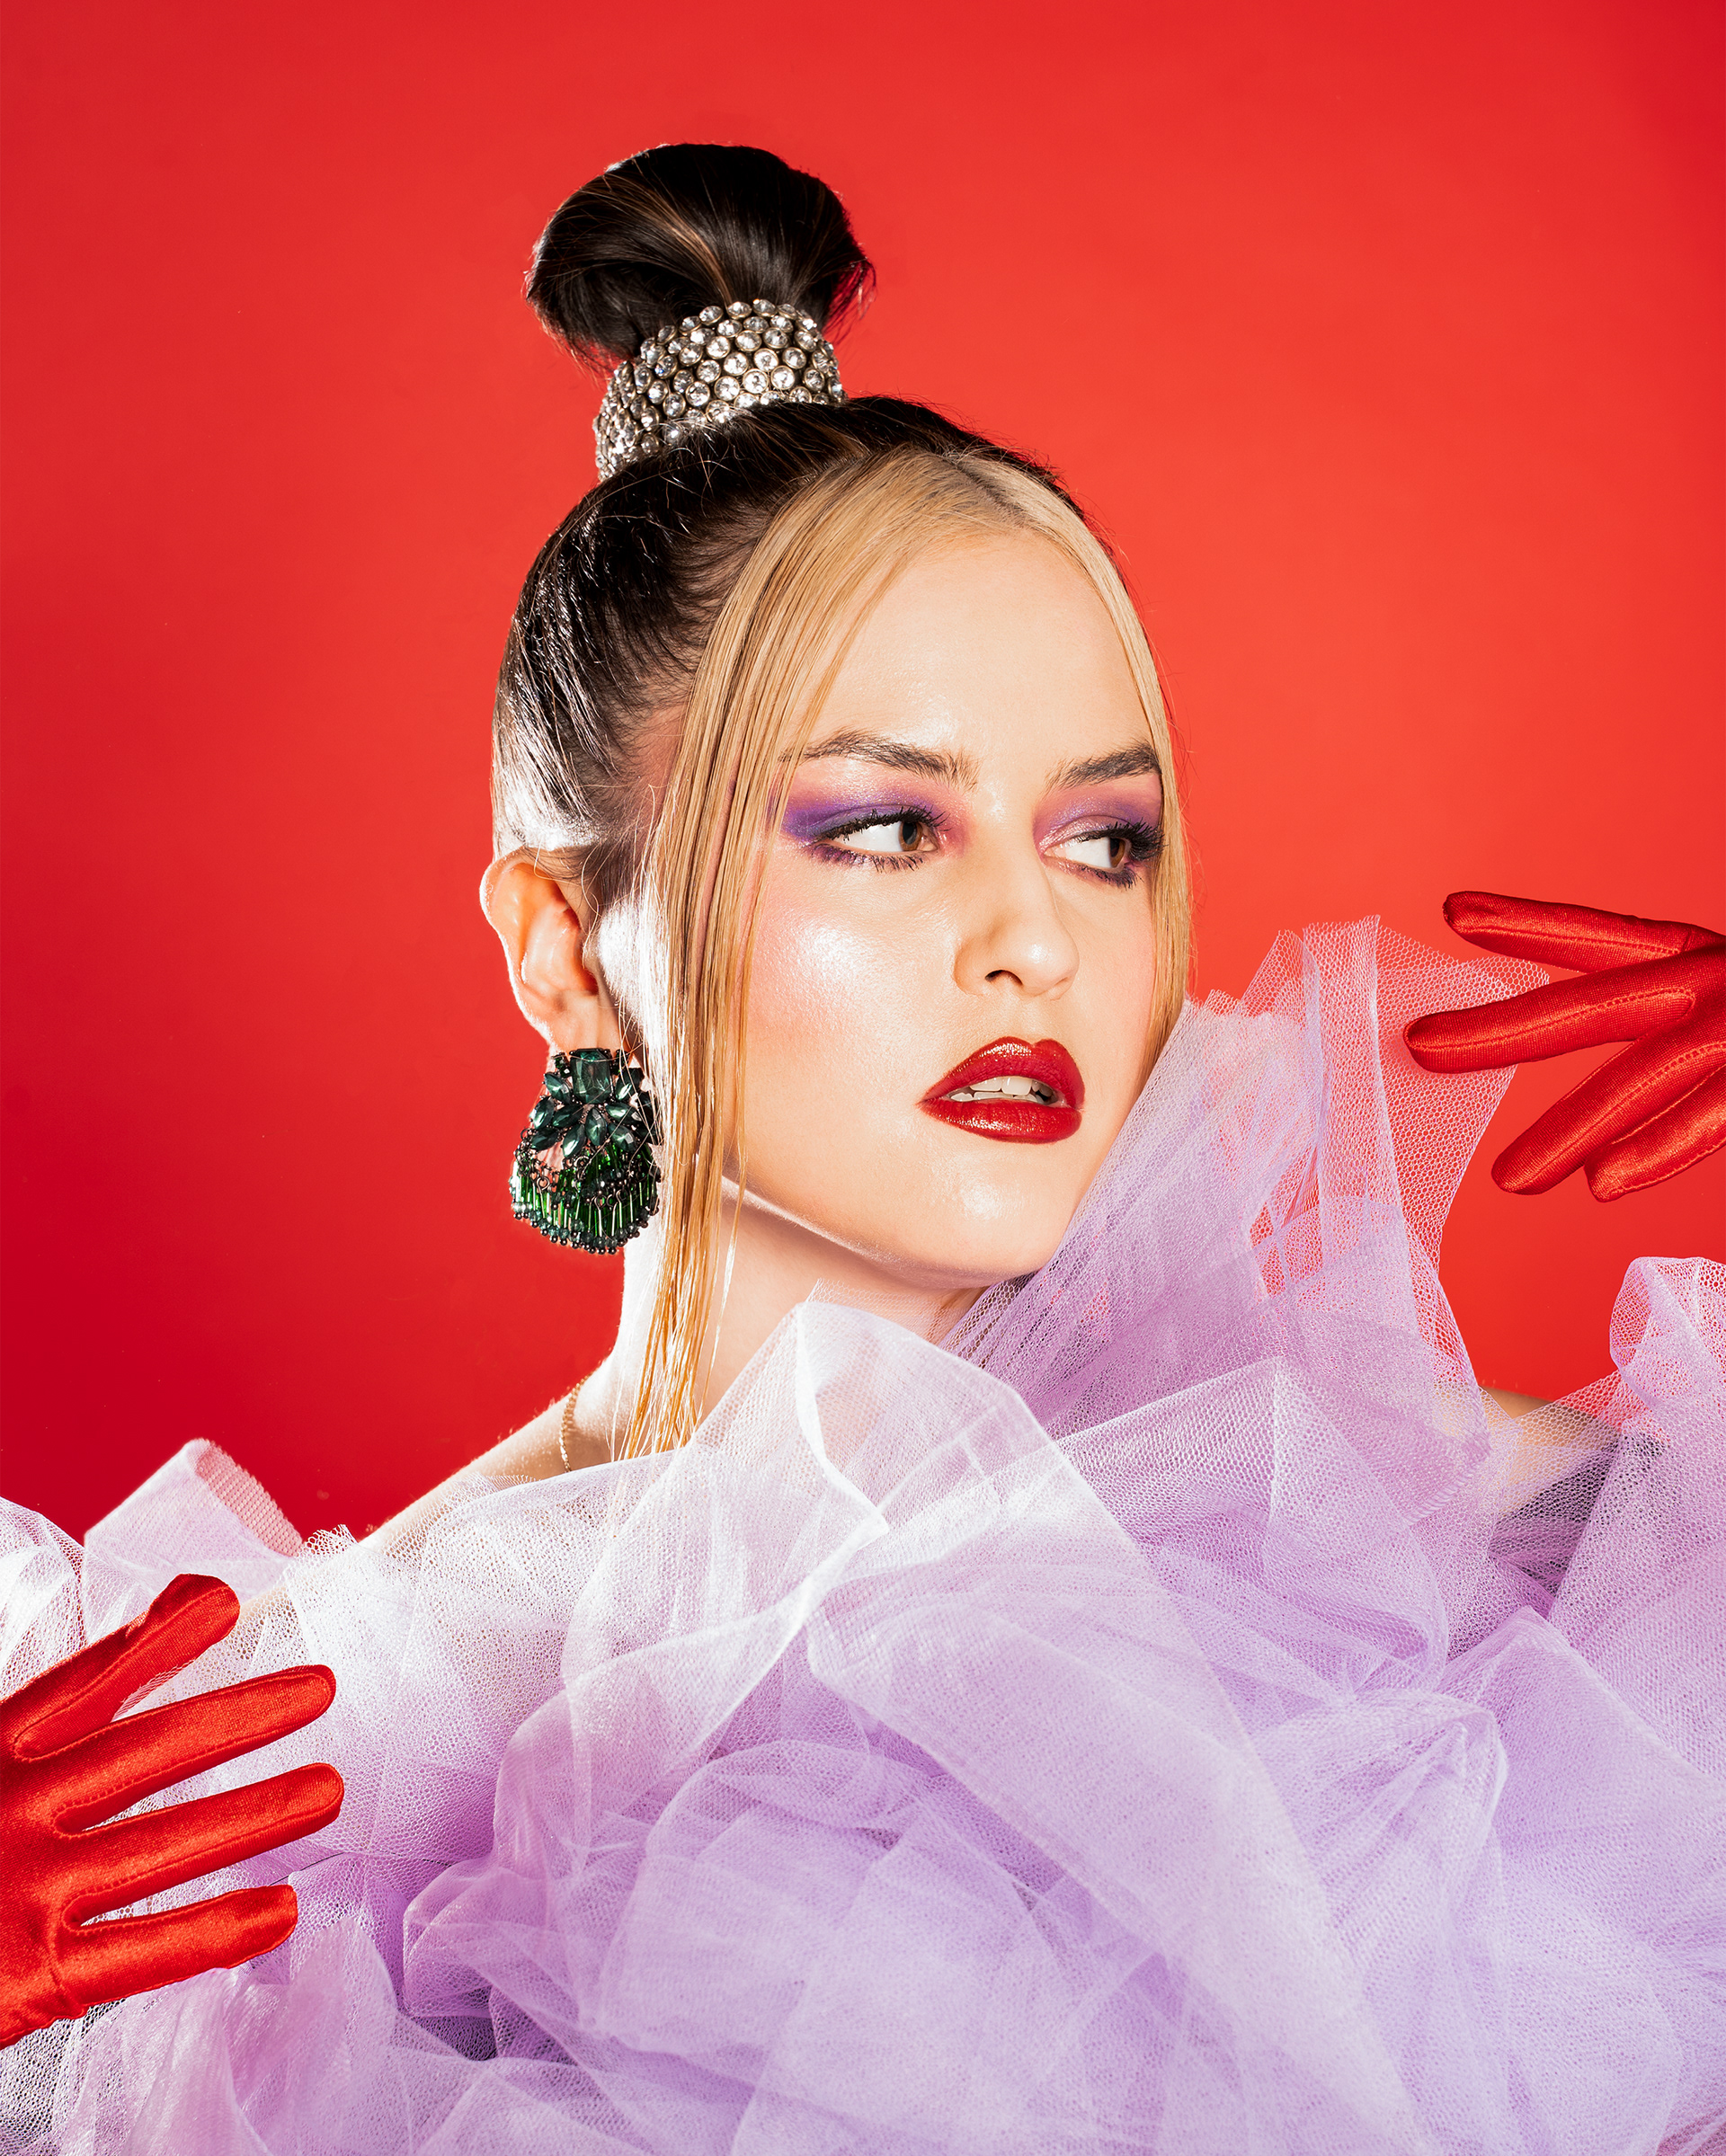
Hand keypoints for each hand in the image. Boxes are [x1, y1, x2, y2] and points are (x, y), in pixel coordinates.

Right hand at [0, 1572, 341, 2047]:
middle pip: (149, 1749)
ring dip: (258, 1812)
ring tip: (331, 1789)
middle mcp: (11, 1811)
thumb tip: (133, 1642)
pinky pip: (147, 1949)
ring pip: (168, 1842)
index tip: (224, 1604)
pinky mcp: (32, 1976)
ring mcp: (25, 1891)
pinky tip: (282, 1911)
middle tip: (320, 1688)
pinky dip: (219, 1929)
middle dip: (242, 1715)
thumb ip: (40, 1722)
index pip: (85, 1683)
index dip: (157, 1641)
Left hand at [1404, 891, 1725, 1199]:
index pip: (1599, 939)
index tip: (1453, 911)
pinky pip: (1706, 1120)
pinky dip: (1654, 1150)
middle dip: (1500, 1030)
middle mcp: (1712, 984)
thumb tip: (1634, 1067)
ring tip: (1507, 1181)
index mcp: (1698, 964)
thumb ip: (1678, 1033)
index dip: (1526, 926)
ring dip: (1568, 1130)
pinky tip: (1599, 1183)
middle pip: (1588, 1008)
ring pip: (1637, 1078)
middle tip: (1418, 1045)